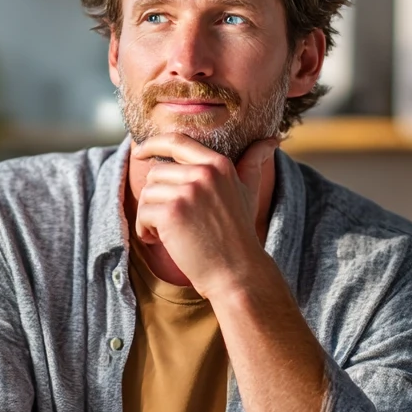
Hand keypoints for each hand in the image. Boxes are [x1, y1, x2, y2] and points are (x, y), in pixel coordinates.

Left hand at [133, 132, 276, 297]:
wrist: (237, 272)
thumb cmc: (239, 234)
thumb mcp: (248, 191)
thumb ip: (253, 162)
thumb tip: (271, 140)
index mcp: (219, 164)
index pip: (177, 141)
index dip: (153, 143)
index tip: (140, 151)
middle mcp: (203, 173)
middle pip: (156, 172)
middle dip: (157, 198)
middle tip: (171, 221)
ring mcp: (188, 192)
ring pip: (147, 193)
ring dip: (150, 216)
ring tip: (169, 233)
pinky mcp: (172, 213)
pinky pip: (143, 213)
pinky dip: (145, 230)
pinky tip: (161, 241)